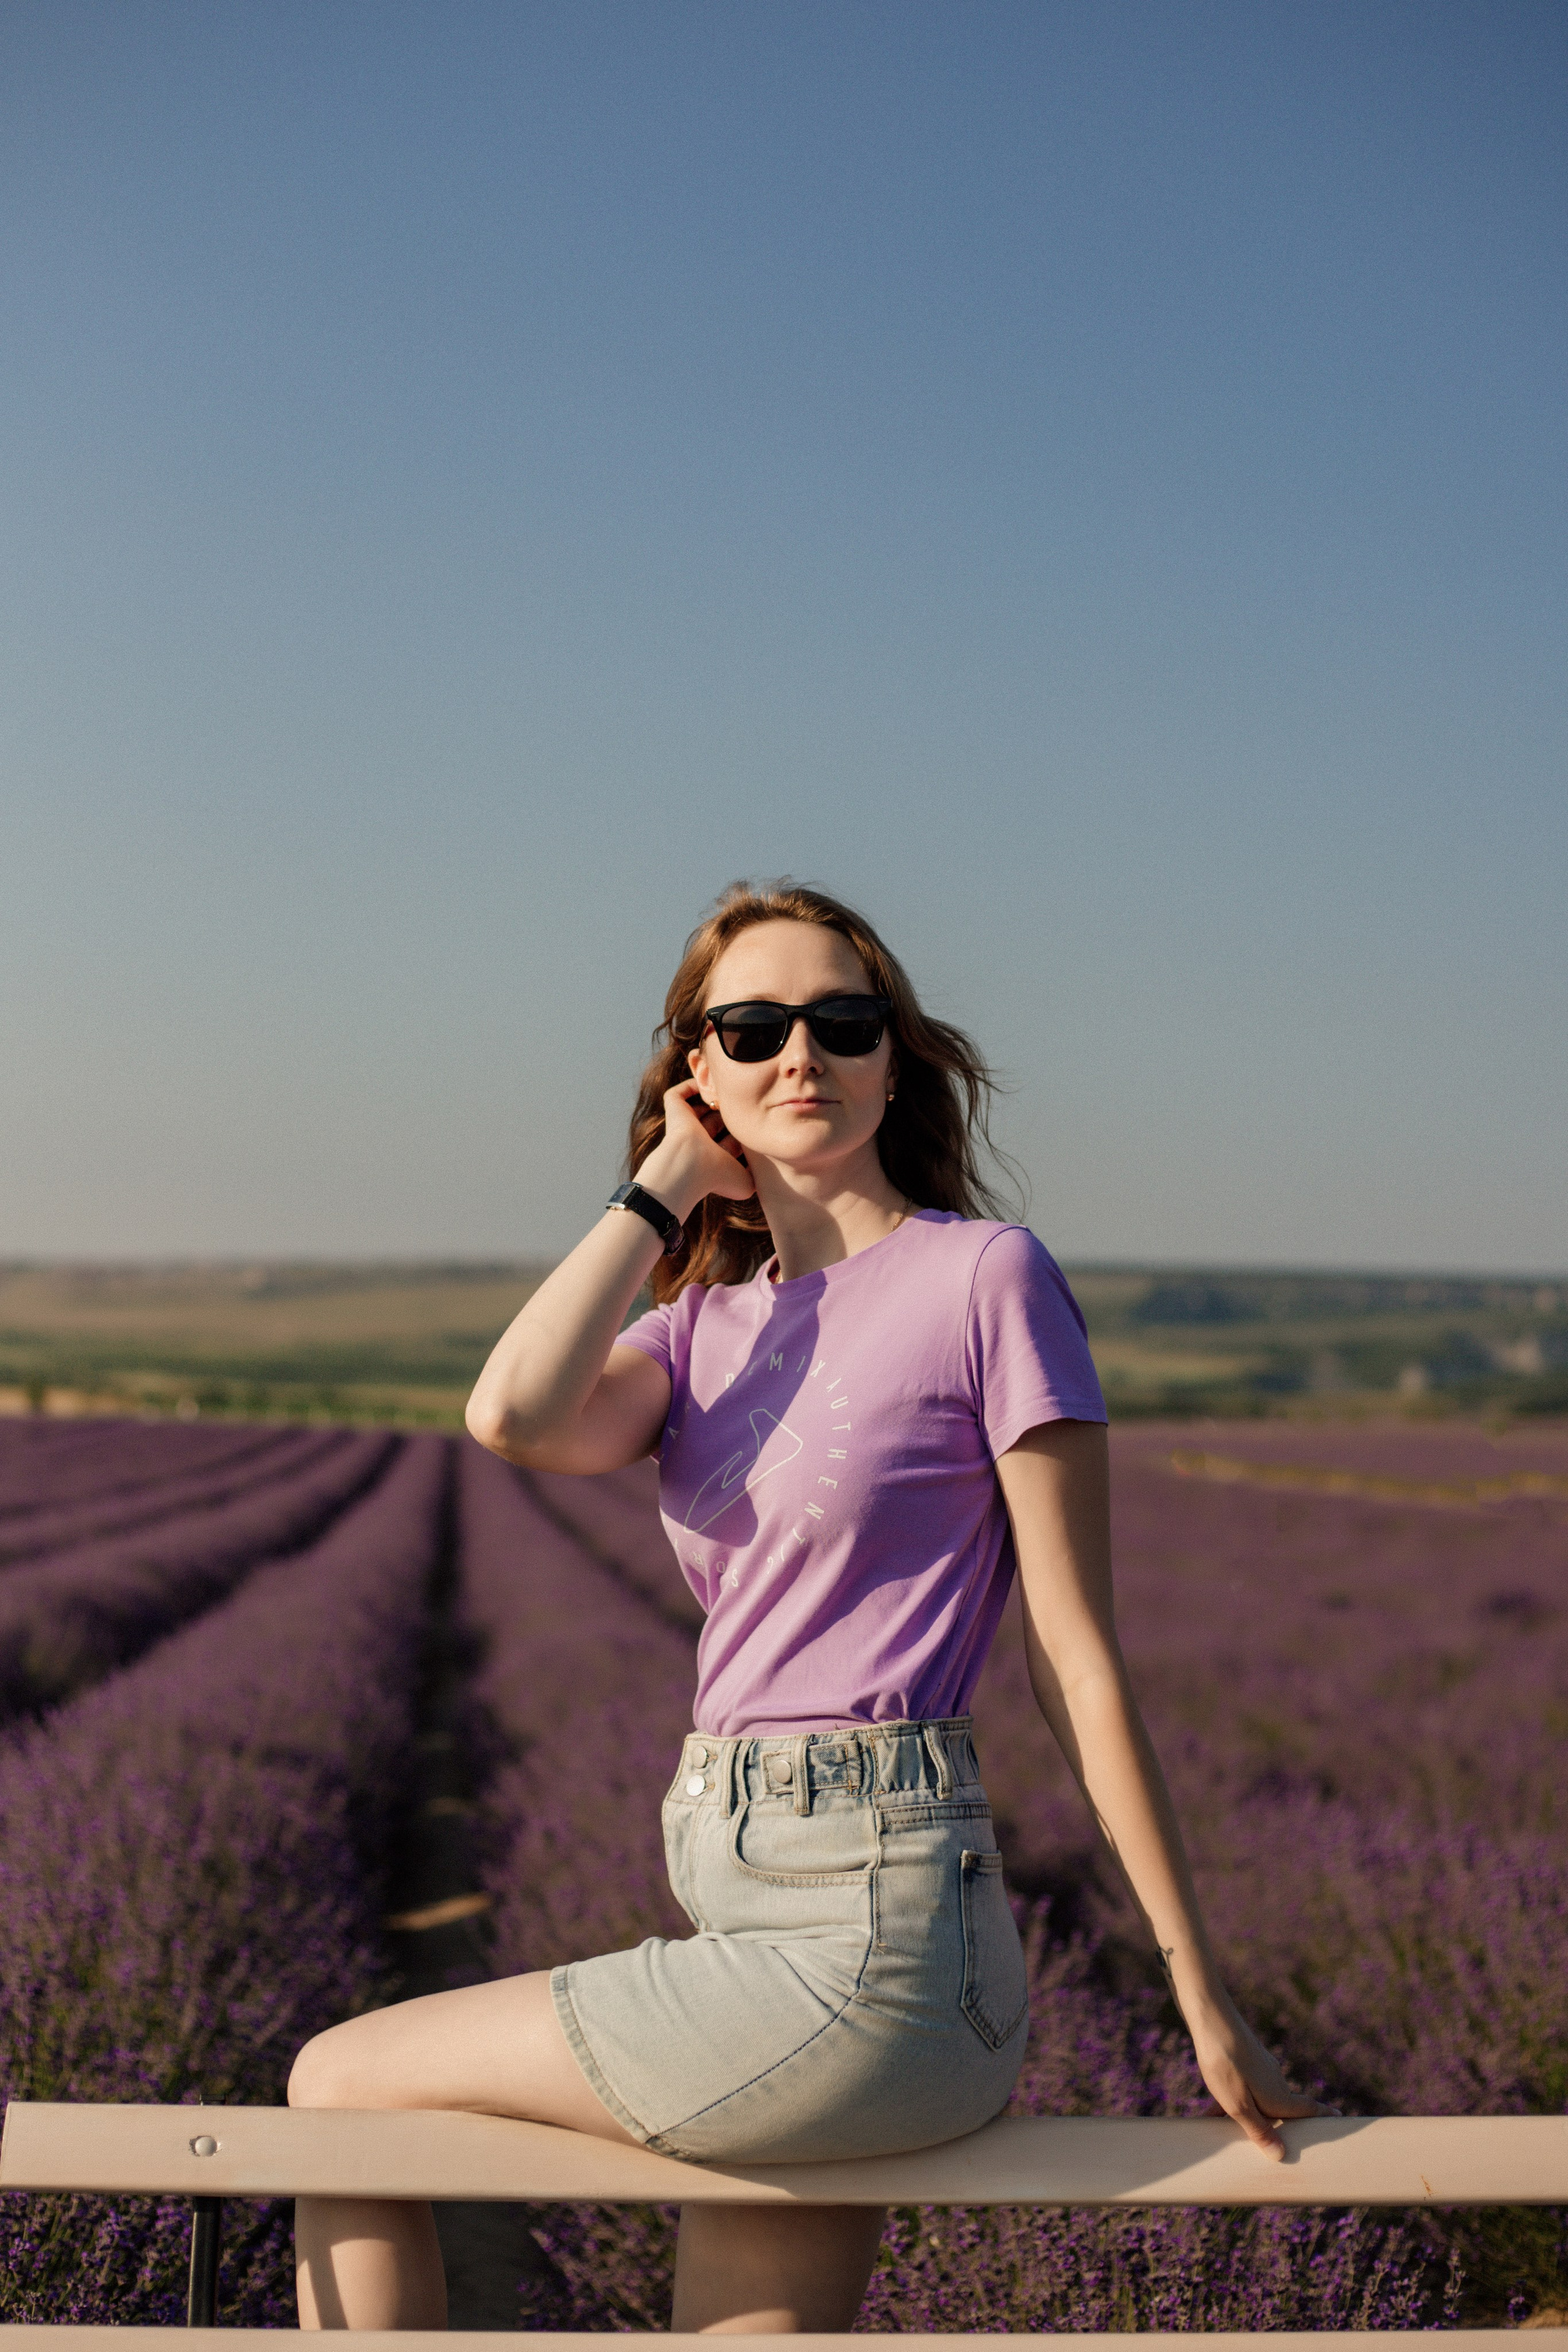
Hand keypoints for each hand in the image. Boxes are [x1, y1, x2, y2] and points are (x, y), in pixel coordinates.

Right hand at [637, 1083, 755, 1217]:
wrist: (689, 1166)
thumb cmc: (717, 1177)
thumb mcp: (746, 1183)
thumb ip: (759, 1175)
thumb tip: (769, 1171)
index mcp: (715, 1157)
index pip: (731, 1141)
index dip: (744, 1132)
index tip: (761, 1122)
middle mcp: (700, 1141)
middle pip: (717, 1122)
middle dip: (731, 1113)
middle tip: (749, 1099)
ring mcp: (686, 1125)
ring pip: (699, 1107)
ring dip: (712, 1097)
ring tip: (730, 1085)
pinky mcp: (674, 1110)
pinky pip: (679, 1094)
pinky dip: (691, 1086)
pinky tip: (708, 1079)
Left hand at [1186, 1989, 1339, 2160]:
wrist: (1211, 2018)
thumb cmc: (1225, 2064)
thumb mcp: (1238, 2104)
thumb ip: (1258, 2130)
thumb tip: (1280, 2155)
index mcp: (1279, 2097)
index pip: (1308, 2109)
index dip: (1323, 2115)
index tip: (1339, 2116)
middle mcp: (1275, 2081)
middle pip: (1284, 2107)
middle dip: (1279, 2124)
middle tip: (1276, 2140)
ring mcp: (1261, 2067)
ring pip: (1260, 2098)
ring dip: (1249, 2113)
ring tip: (1229, 2129)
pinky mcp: (1245, 2057)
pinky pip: (1244, 2086)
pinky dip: (1234, 2099)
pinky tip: (1212, 2109)